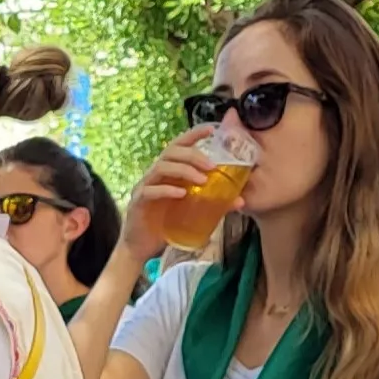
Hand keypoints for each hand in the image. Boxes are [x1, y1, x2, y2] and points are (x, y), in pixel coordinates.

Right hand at [119, 128, 223, 263]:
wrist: (140, 249)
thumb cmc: (165, 226)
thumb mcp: (193, 212)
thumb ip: (213, 204)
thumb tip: (240, 200)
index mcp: (167, 173)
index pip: (178, 146)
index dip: (193, 135)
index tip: (211, 130)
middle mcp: (154, 175)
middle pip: (171, 152)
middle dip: (193, 155)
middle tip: (212, 166)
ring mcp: (144, 187)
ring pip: (161, 168)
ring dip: (184, 170)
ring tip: (203, 180)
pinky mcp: (138, 203)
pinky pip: (151, 191)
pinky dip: (167, 190)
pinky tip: (182, 194)